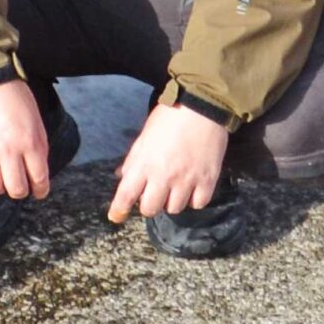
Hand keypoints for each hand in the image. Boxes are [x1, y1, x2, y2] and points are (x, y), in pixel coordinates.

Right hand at [0, 79, 52, 199]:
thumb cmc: (13, 96)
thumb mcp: (35, 120)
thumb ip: (37, 146)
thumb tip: (36, 171)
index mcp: (31, 142)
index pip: (39, 179)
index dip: (40, 190)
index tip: (39, 192)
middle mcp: (9, 151)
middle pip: (16, 189)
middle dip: (20, 191)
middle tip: (18, 186)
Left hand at [107, 102, 230, 224]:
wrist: (202, 107)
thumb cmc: (169, 118)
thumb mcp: (144, 136)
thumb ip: (134, 160)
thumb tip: (122, 176)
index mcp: (144, 164)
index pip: (126, 195)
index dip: (119, 209)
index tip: (116, 217)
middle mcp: (164, 176)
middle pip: (150, 209)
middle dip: (148, 204)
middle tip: (153, 194)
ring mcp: (187, 180)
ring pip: (174, 208)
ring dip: (171, 201)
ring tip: (175, 187)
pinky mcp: (207, 180)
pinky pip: (198, 204)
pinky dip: (193, 199)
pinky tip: (192, 188)